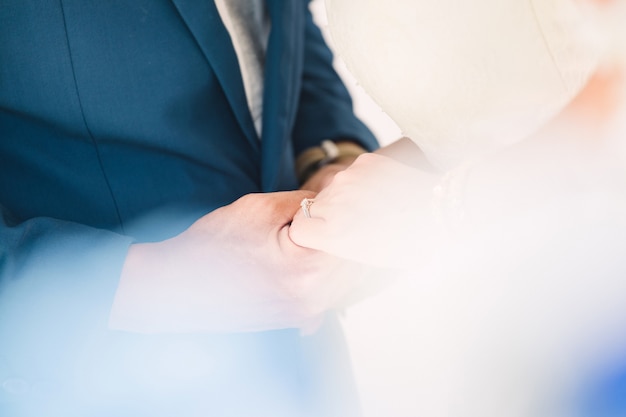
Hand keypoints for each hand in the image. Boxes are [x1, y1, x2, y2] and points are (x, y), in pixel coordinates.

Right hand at [109, 191, 360, 333]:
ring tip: (353, 225)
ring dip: (353, 251)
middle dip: (364, 229)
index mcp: (307, 269)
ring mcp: (304, 314)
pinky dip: (336, 272)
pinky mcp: (295, 320)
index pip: (357, 234)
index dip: (366, 209)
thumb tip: (339, 198)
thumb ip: (308, 203)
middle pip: (359, 259)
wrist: (177, 287)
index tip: (377, 193)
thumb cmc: (211, 245)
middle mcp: (312, 299)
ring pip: (349, 278)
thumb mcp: (260, 208)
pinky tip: (330, 254)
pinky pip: (331, 293)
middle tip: (372, 205)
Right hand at [290, 153, 440, 267]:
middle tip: (354, 225)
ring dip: (344, 199)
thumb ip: (337, 246)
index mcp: (332, 230)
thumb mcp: (368, 258)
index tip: (324, 238)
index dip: (310, 234)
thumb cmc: (408, 241)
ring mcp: (349, 177)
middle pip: (313, 208)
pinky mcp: (365, 162)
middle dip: (327, 216)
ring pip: (332, 190)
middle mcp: (334, 200)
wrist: (441, 210)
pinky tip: (380, 194)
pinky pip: (351, 175)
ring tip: (371, 210)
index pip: (298, 228)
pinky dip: (360, 184)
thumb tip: (324, 240)